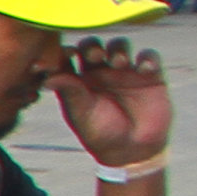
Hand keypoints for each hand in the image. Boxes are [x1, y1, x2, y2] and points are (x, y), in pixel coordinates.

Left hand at [46, 37, 169, 166]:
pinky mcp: (149, 74)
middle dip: (93, 46)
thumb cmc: (101, 133)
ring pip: (119, 45)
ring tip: (119, 63)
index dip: (66, 51)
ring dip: (118, 49)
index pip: (69, 57)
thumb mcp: (82, 113)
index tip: (67, 53)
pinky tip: (144, 69)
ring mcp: (124, 71)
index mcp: (78, 80)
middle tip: (95, 56)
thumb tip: (47, 78)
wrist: (132, 149)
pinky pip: (149, 57)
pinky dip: (148, 58)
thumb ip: (70, 92)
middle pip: (93, 46)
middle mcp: (100, 72)